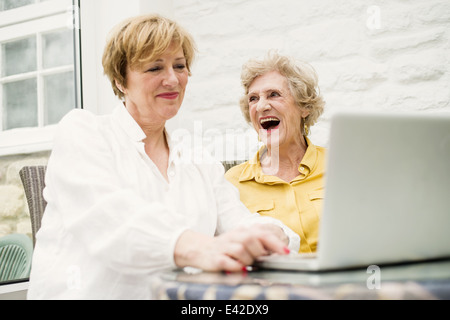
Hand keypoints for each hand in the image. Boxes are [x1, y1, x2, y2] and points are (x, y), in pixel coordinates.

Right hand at [174, 224, 289, 271]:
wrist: (200, 250)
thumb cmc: (225, 248)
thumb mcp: (241, 241)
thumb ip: (258, 243)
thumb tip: (277, 252)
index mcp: (241, 231)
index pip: (261, 233)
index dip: (275, 243)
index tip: (286, 252)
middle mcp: (233, 237)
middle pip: (252, 240)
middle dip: (258, 253)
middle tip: (257, 260)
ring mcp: (223, 247)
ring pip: (241, 250)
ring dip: (247, 260)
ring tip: (245, 265)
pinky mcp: (215, 259)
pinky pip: (228, 262)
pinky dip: (236, 267)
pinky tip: (238, 269)